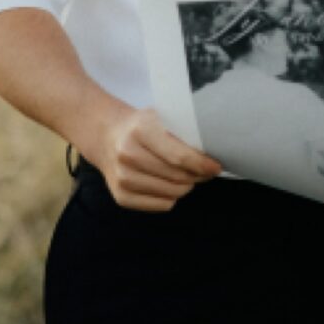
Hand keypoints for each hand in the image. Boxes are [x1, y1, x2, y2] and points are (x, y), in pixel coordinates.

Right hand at [86, 105, 222, 210]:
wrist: (108, 136)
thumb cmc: (143, 126)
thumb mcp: (162, 118)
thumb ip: (184, 132)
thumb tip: (213, 153)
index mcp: (141, 130)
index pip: (179, 156)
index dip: (202, 165)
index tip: (216, 166)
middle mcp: (128, 155)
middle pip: (177, 176)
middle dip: (198, 176)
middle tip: (207, 171)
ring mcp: (122, 178)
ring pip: (171, 193)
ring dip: (187, 186)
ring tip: (189, 176)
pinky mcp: (120, 196)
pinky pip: (160, 205)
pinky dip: (172, 198)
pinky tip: (171, 185)